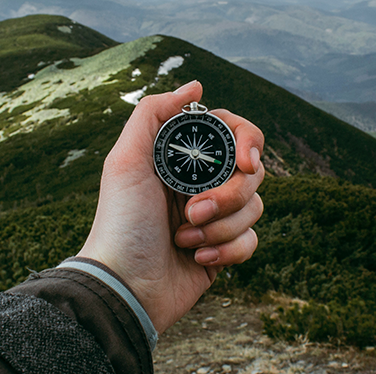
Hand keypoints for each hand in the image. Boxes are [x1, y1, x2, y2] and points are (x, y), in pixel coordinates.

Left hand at [76, 81, 264, 332]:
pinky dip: (227, 251)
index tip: (245, 162)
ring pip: (254, 208)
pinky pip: (252, 241)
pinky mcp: (223, 251)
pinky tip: (197, 260)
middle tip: (192, 212)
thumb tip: (196, 86)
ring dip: (220, 228)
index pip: (234, 135)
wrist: (124, 286)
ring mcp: (214, 218)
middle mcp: (200, 184)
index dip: (247, 144)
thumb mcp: (126, 160)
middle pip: (252, 173)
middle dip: (227, 196)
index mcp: (181, 159)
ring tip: (184, 240)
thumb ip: (154, 113)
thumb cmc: (121, 223)